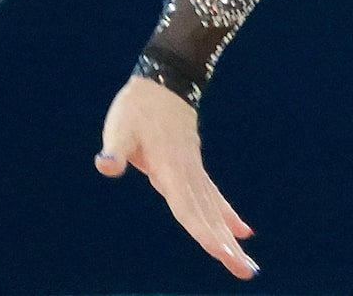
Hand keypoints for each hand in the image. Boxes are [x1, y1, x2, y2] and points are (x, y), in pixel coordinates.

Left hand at [97, 75, 257, 278]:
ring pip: (214, 210)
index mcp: (170, 168)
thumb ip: (115, 148)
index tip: (222, 253)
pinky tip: (242, 231)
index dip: (204, 232)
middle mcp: (187, 173)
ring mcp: (194, 171)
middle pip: (207, 216)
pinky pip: (214, 197)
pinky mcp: (194, 168)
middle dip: (225, 246)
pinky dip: (227, 215)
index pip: (188, 208)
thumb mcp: (120, 127)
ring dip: (229, 238)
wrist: (164, 80)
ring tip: (247, 266)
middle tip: (246, 272)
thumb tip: (105, 164)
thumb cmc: (137, 107)